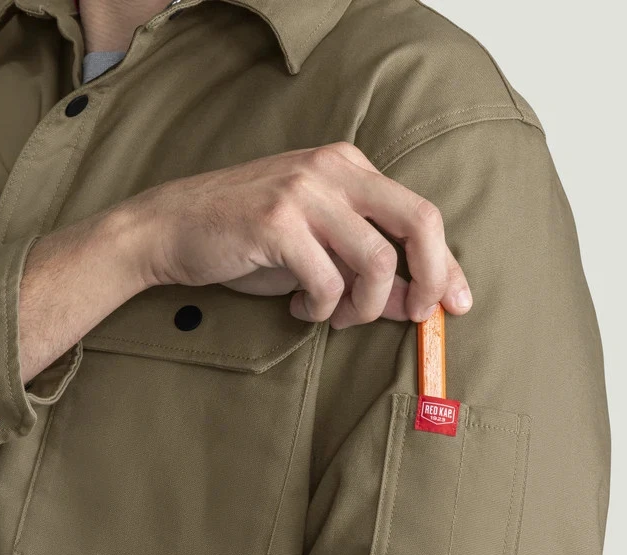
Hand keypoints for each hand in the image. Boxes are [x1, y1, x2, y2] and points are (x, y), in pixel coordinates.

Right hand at [126, 142, 471, 328]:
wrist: (171, 228)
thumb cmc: (248, 240)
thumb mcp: (318, 253)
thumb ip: (370, 272)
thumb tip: (419, 302)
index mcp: (349, 167)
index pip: (421, 213)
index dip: (447, 263)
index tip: (455, 303)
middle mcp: (333, 170)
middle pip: (419, 221)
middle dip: (433, 277)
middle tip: (418, 315)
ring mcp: (304, 192)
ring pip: (377, 262)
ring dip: (364, 306)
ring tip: (336, 315)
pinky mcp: (276, 221)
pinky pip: (327, 281)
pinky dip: (322, 308)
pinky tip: (302, 308)